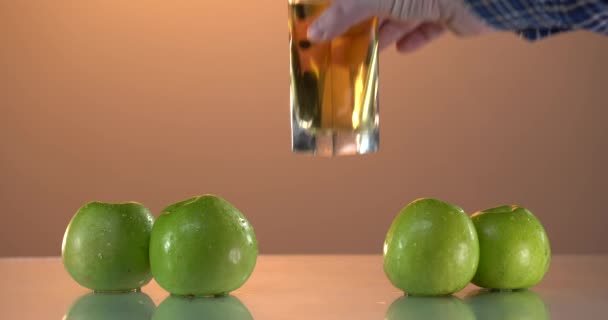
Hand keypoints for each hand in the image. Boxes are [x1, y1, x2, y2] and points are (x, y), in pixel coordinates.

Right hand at [307, 0, 493, 52]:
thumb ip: (343, 13)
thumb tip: (313, 33)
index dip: (344, 5)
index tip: (329, 23)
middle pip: (380, 1)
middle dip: (364, 19)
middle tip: (343, 40)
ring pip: (403, 13)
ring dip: (387, 31)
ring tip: (369, 50)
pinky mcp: (450, 10)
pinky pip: (429, 25)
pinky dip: (415, 37)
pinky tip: (403, 49)